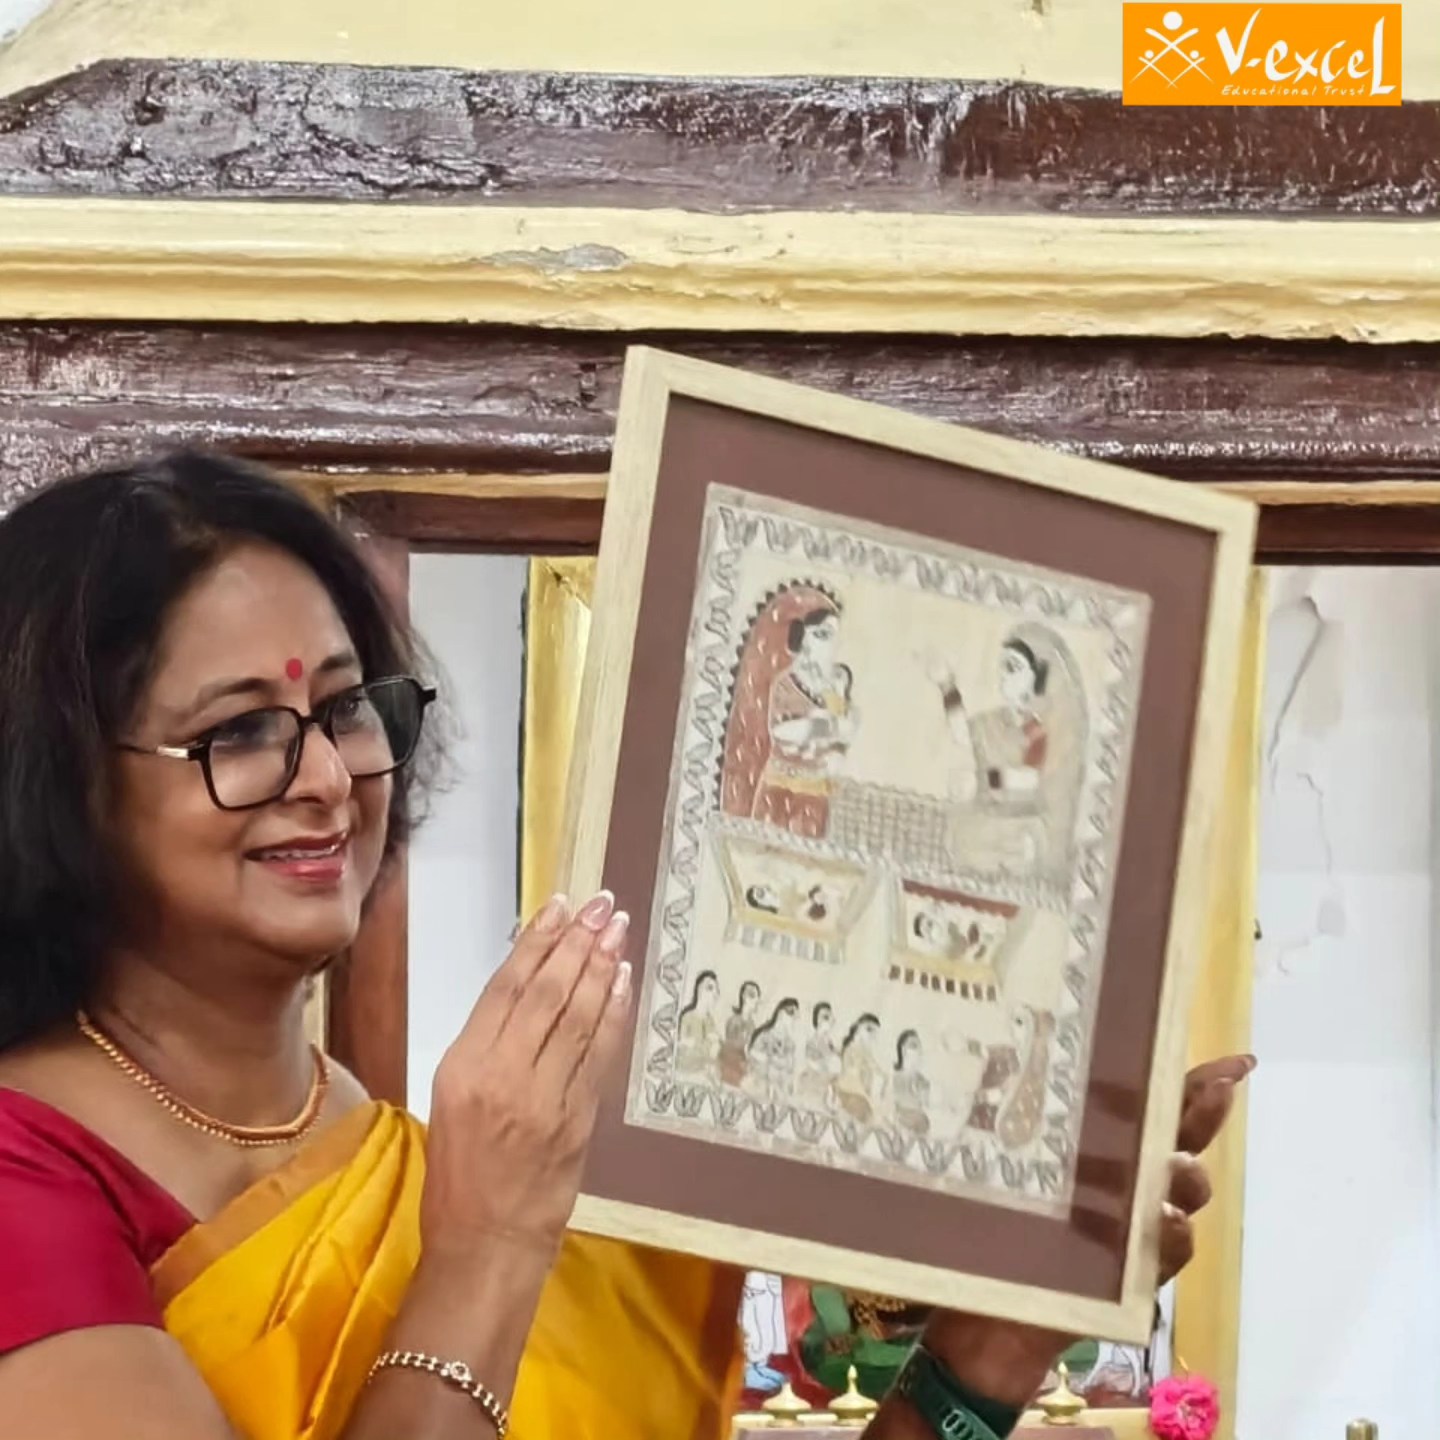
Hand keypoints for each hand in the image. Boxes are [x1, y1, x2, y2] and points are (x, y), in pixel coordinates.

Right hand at [420, 892, 632, 1262]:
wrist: (487, 1243)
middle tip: (600, 904)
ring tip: (615, 929)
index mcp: (462, 1066)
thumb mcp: (451, 1099)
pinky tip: (623, 981)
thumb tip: (527, 988)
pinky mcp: (578, 1118)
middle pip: (548, 992)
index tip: (558, 907)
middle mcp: (504, 1074)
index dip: (536, 943)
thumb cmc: (459, 1175)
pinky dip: (614, 1013)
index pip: (506, 988)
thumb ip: (487, 1045)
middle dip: (577, 942)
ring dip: (601, 967)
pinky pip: (600, 1053)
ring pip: (579, 1016)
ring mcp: (545, 1096)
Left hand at [918, 1053, 1255, 1408]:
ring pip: (1179, 1196)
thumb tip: (1004, 1057)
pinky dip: (1172, 1236)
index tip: (1240, 1061)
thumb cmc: (996, 1235)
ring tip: (1178, 1164)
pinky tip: (1167, 1220)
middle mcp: (1128, 1186)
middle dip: (1203, 1114)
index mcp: (1102, 1152)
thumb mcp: (1003, 1171)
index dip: (1198, 1084)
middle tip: (1220, 1089)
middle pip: (1179, 1143)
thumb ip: (1017, 1129)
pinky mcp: (1130, 1277)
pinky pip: (1165, 1254)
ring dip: (1186, 1176)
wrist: (991, 1324)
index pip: (1158, 1109)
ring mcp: (1135, 1231)